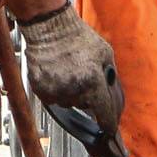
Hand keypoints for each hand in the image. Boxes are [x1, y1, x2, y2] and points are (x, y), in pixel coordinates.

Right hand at [18, 4, 121, 133]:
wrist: (49, 28)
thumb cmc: (78, 38)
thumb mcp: (105, 54)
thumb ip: (111, 78)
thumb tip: (114, 98)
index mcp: (93, 83)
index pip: (105, 114)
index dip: (109, 123)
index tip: (110, 128)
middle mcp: (74, 91)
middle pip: (87, 107)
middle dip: (90, 97)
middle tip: (85, 77)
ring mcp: (56, 92)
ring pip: (70, 103)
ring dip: (74, 93)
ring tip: (70, 71)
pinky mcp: (42, 91)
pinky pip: (55, 99)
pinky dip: (59, 91)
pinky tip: (59, 74)